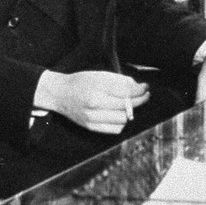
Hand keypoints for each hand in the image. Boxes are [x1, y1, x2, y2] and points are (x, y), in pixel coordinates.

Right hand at [35, 70, 149, 133]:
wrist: (59, 94)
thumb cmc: (81, 82)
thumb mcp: (99, 75)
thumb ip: (120, 81)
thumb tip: (139, 88)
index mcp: (96, 87)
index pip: (126, 91)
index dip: (140, 90)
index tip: (145, 87)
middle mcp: (94, 103)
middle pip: (127, 106)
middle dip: (139, 100)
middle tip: (144, 95)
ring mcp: (92, 117)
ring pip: (124, 119)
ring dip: (130, 112)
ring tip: (129, 104)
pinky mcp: (91, 127)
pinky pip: (116, 129)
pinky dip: (121, 122)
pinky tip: (119, 114)